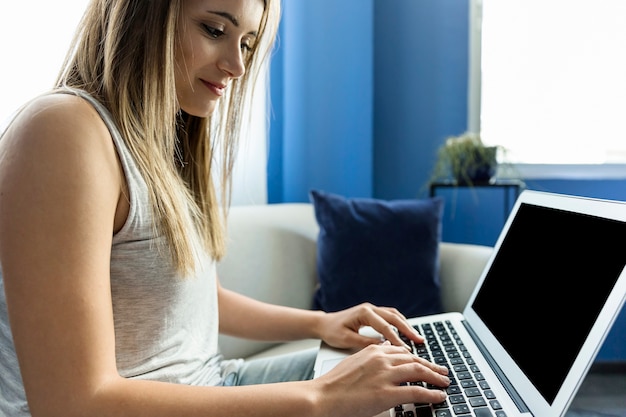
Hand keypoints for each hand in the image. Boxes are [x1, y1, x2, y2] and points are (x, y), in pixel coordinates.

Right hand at [315, 342, 448, 416]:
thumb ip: (370, 357)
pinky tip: (438, 396)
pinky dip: (431, 394)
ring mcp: (385, 375)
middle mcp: (381, 359)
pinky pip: (416, 392)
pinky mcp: (386, 393)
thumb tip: (384, 353)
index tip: (425, 362)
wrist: (322, 396)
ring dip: (435, 377)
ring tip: (445, 382)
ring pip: (419, 372)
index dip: (417, 357)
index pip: (402, 351)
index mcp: (373, 351)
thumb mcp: (353, 362)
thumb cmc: (333, 384)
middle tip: (442, 371)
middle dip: (430, 365)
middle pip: (413, 359)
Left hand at [316, 302, 423, 349]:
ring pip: (394, 315)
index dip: (396, 338)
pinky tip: (407, 333)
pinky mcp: (372, 314)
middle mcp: (369, 308)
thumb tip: (383, 347)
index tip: (405, 349)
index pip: (384, 326)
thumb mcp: (346, 340)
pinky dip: (400, 324)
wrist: (323, 324)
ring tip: (417, 337)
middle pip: (394, 317)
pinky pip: (390, 317)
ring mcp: (372, 309)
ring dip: (406, 326)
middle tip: (420, 340)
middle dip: (408, 329)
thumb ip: (364, 343)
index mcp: (363, 313)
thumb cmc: (332, 331)